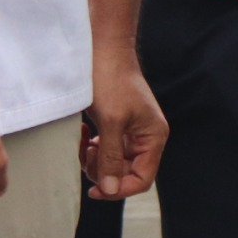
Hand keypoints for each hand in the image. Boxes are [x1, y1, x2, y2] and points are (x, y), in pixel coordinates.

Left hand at [81, 48, 166, 200]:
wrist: (101, 47)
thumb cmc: (110, 79)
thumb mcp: (111, 122)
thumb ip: (111, 158)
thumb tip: (110, 189)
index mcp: (153, 137)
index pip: (142, 179)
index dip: (119, 189)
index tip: (95, 190)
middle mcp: (146, 136)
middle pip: (126, 173)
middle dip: (104, 170)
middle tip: (86, 156)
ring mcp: (132, 130)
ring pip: (113, 162)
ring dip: (95, 159)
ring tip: (83, 142)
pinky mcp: (117, 123)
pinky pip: (106, 148)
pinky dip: (92, 146)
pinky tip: (84, 133)